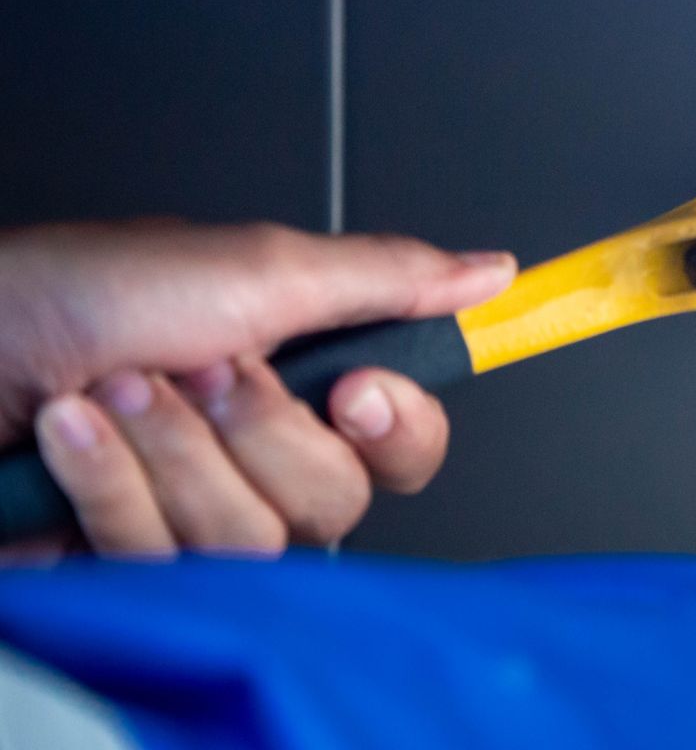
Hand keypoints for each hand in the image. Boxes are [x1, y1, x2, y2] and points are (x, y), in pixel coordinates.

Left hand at [0, 220, 515, 557]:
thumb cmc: (88, 288)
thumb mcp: (259, 265)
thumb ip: (390, 277)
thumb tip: (492, 273)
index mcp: (309, 381)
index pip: (408, 447)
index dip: (396, 429)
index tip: (356, 390)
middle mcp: (262, 455)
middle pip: (332, 503)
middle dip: (255, 432)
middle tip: (201, 368)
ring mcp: (193, 514)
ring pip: (244, 541)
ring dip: (168, 453)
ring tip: (115, 390)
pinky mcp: (125, 560)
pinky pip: (156, 562)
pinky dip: (107, 484)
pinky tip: (70, 435)